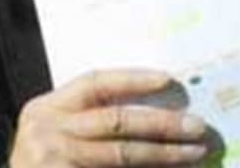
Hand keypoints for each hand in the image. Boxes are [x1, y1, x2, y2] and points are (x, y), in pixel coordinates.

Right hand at [8, 68, 208, 166]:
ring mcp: (52, 162)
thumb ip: (88, 119)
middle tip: (197, 125)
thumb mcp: (55, 133)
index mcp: (45, 109)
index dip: (132, 79)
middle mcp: (45, 132)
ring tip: (194, 152)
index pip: (95, 83)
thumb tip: (154, 108)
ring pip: (121, 155)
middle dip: (162, 123)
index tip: (168, 79)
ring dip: (164, 154)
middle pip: (115, 121)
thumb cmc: (42, 163)